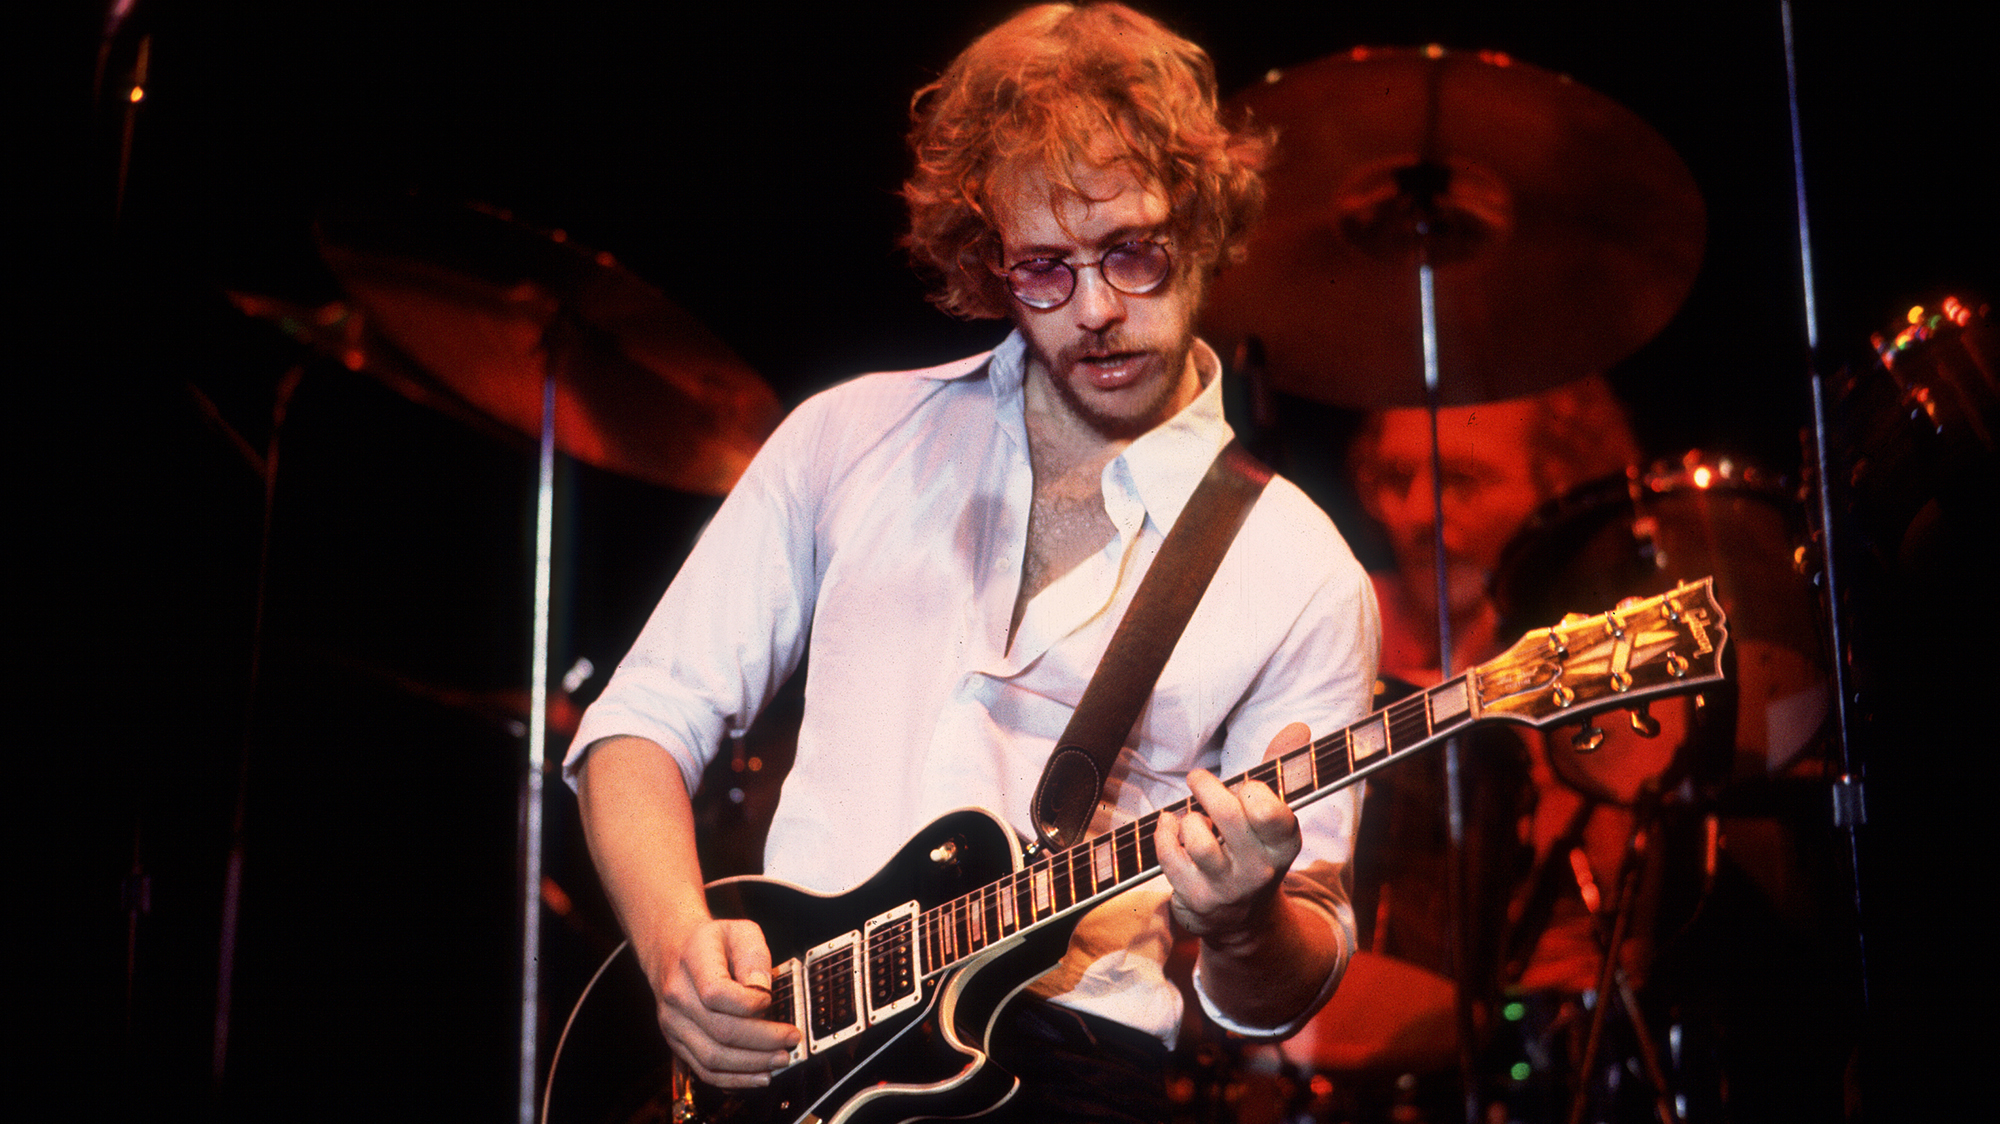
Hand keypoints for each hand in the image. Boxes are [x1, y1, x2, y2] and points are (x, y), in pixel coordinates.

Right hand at [644, 918, 800, 1088]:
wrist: (673, 952)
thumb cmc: (712, 942)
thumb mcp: (739, 930)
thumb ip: (754, 954)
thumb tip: (762, 989)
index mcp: (692, 961)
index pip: (716, 992)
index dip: (749, 1003)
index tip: (771, 1000)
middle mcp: (677, 995)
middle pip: (720, 1030)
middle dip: (762, 1040)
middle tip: (792, 1039)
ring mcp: (673, 1023)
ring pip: (712, 1057)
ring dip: (752, 1064)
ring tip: (782, 1059)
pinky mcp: (677, 1042)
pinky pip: (704, 1070)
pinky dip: (735, 1079)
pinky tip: (760, 1075)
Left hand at [1154, 722, 1310, 947]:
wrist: (1242, 915)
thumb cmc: (1253, 845)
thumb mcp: (1272, 813)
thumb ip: (1281, 769)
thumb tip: (1298, 727)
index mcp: (1285, 843)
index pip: (1272, 811)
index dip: (1252, 790)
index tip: (1245, 786)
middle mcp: (1260, 869)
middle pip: (1228, 816)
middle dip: (1206, 787)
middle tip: (1197, 778)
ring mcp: (1228, 888)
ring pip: (1198, 839)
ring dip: (1187, 818)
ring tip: (1192, 818)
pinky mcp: (1198, 899)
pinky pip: (1170, 856)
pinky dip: (1165, 834)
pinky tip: (1171, 827)